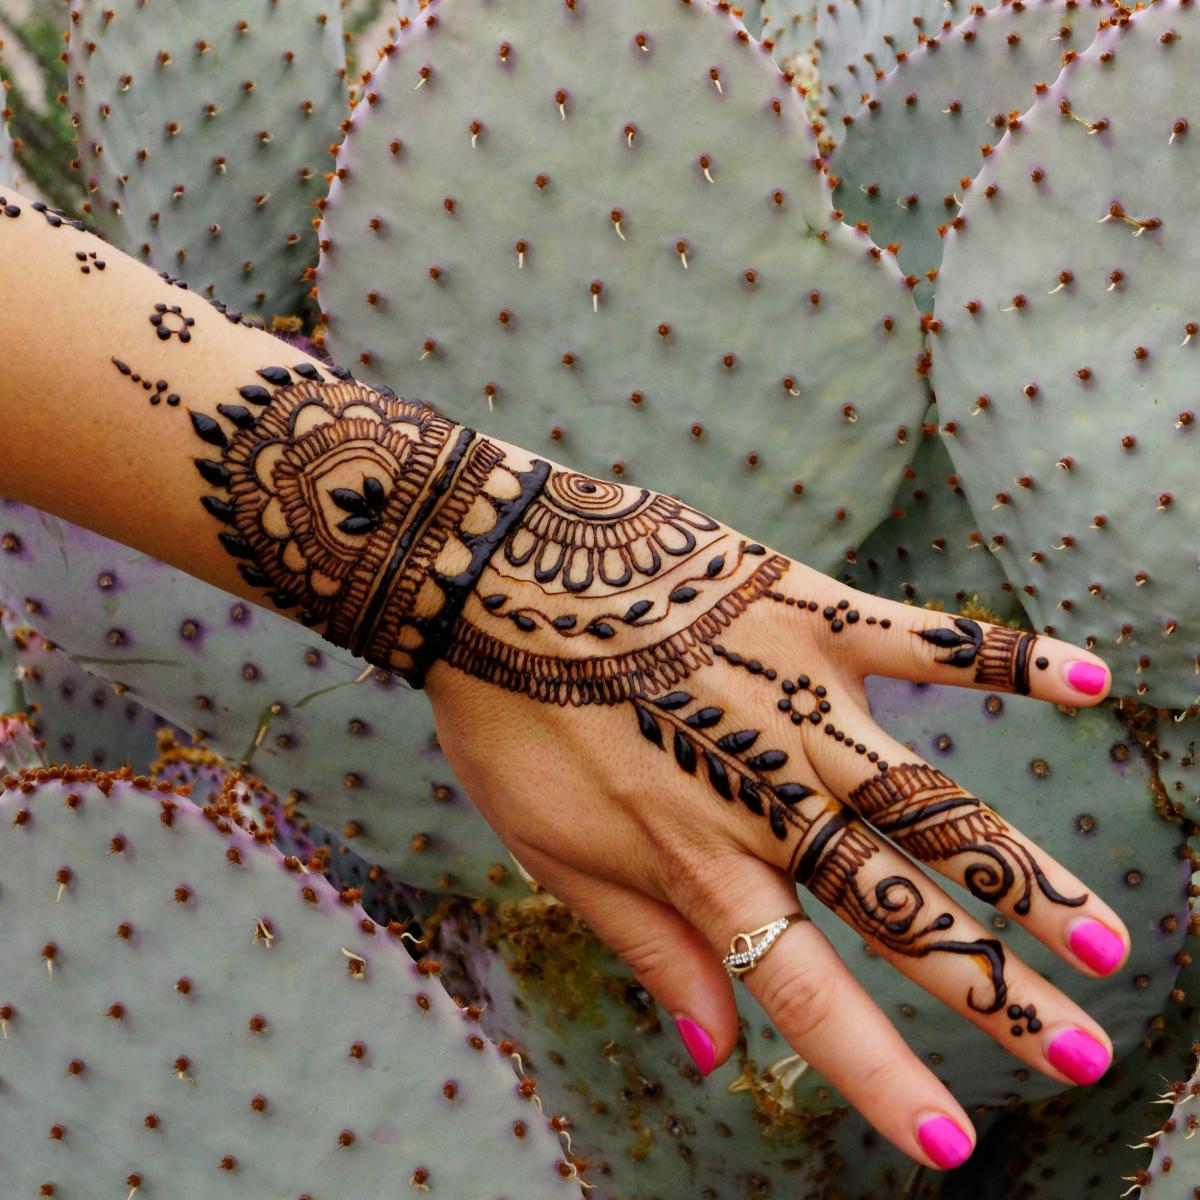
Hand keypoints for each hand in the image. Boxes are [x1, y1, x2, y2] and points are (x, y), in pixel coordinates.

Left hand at [425, 460, 1126, 1170]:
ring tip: (1112, 942)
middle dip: (995, 993)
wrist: (489, 577)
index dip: (883, 1077)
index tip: (953, 1143)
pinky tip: (1096, 685)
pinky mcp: (811, 615)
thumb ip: (645, 946)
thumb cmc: (508, 718)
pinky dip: (1013, 661)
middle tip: (1083, 1052)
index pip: (811, 997)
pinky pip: (930, 641)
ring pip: (938, 806)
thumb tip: (714, 1052)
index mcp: (703, 865)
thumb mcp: (550, 852)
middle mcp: (772, 798)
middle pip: (902, 913)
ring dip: (1030, 879)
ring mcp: (803, 704)